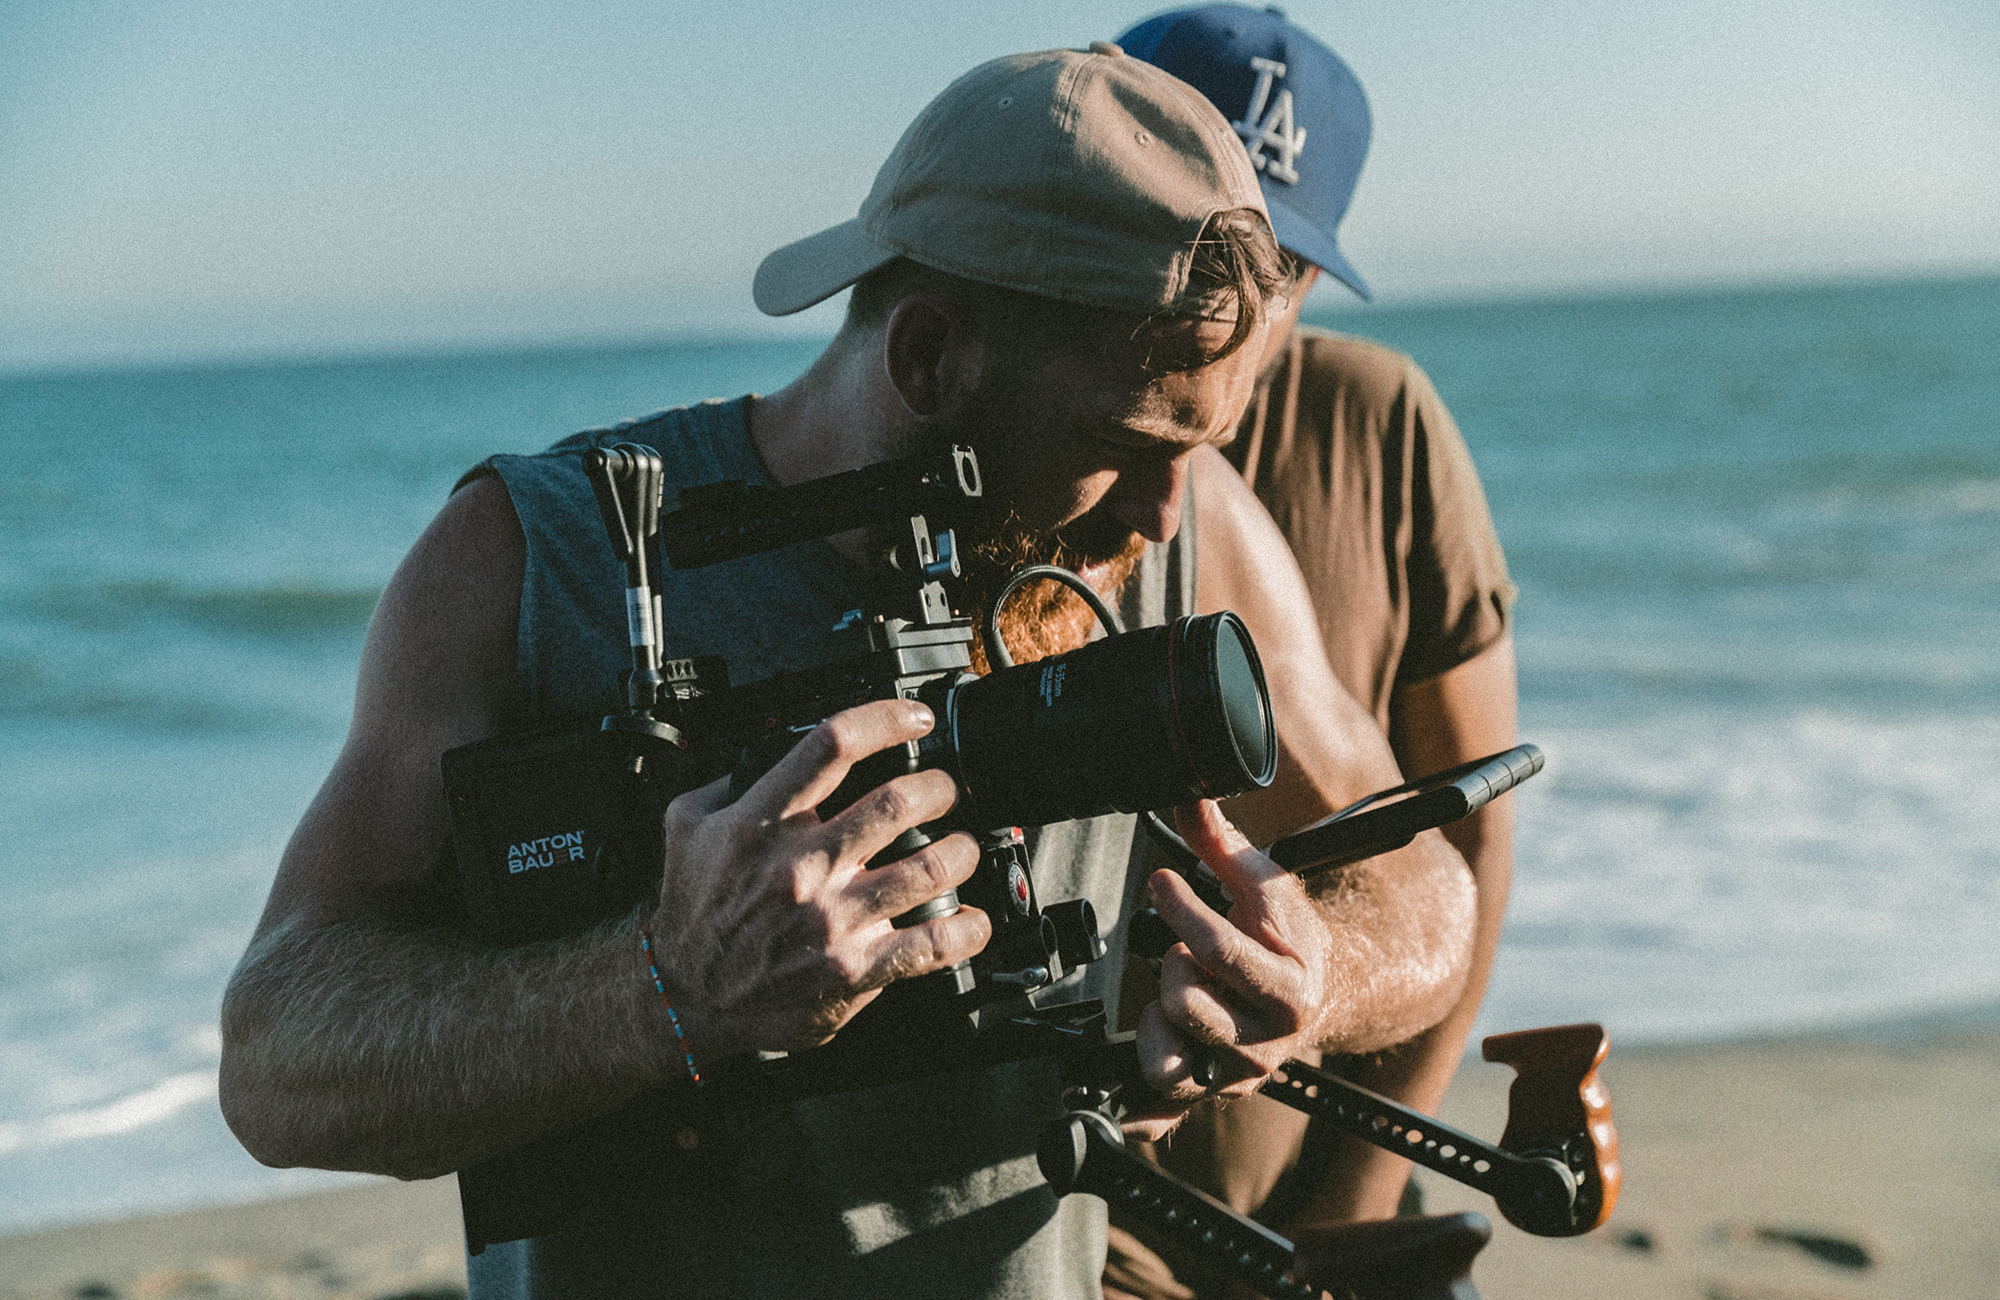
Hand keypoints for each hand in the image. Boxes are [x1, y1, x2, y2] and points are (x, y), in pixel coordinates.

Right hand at [646, 699, 989, 1058]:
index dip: (887, 720)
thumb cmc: (693, 911)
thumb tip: (769, 746)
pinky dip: (966, 930)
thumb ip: (727, 779)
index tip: (915, 719)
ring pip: (927, 868)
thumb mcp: (686, 826)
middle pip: (897, 802)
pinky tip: (972, 921)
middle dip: (938, 788)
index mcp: (760, 822)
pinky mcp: (852, 970)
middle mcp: (800, 867)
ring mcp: (829, 920)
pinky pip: (930, 946)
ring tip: (961, 848)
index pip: (833, 746)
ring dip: (960, 851)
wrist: (687, 996)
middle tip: (945, 792)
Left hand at [1128, 799, 1335, 1137]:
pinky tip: (1116, 1096)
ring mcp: (1236, 1076)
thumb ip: (1220, 842)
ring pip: (1166, 1063)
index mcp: (1289, 990)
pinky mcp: (1210, 1095)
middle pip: (1186, 1005)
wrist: (1323, 993)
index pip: (1221, 952)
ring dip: (1155, 1022)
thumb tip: (1187, 795)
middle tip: (1184, 952)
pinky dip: (1136, 1111)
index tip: (1161, 880)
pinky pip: (1162, 1117)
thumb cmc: (1289, 935)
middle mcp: (1266, 1044)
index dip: (1182, 910)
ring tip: (1175, 995)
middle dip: (1174, 967)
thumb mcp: (1263, 882)